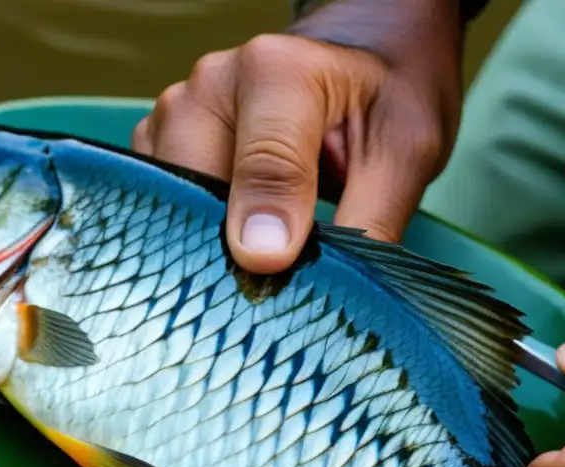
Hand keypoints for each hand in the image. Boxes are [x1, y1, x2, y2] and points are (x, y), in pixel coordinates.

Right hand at [132, 0, 465, 272]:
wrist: (356, 71)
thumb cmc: (383, 105)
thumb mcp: (404, 155)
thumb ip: (371, 218)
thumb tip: (337, 296)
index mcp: (277, 71)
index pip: (264, 164)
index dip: (269, 224)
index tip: (275, 267)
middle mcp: (211, 85)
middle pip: (197, 186)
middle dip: (229, 245)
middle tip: (271, 289)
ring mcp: (175, 114)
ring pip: (170, 202)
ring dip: (206, 247)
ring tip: (253, 277)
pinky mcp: (159, 147)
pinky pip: (163, 207)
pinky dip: (193, 240)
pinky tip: (231, 257)